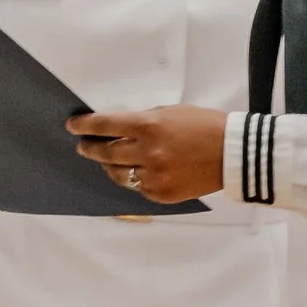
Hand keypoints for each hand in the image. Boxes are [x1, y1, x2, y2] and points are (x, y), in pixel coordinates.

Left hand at [67, 105, 230, 202]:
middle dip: (91, 148)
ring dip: (108, 166)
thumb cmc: (205, 126)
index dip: (85, 126)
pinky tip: (132, 172)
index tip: (73, 126)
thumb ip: (143, 121)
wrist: (233, 153)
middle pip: (106, 153)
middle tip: (84, 146)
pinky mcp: (161, 194)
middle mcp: (148, 152)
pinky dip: (132, 179)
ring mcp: (154, 176)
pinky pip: (136, 188)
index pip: (105, 125)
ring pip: (117, 174)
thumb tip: (118, 128)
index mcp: (149, 126)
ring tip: (105, 160)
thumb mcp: (170, 112)